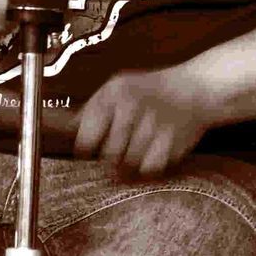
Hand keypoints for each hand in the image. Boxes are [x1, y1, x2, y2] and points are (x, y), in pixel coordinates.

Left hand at [72, 67, 216, 175]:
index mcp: (113, 95)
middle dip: (111, 155)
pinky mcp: (171, 143)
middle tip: (122, 145)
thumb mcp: (116, 87)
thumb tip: (60, 128)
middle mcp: (131, 109)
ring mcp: (152, 127)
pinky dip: (150, 164)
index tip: (91, 150)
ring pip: (127, 164)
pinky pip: (149, 168)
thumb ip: (89, 109)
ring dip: (131, 161)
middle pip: (107, 156)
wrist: (196, 88)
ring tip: (139, 145)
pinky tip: (154, 150)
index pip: (86, 139)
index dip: (87, 149)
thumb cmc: (150, 89)